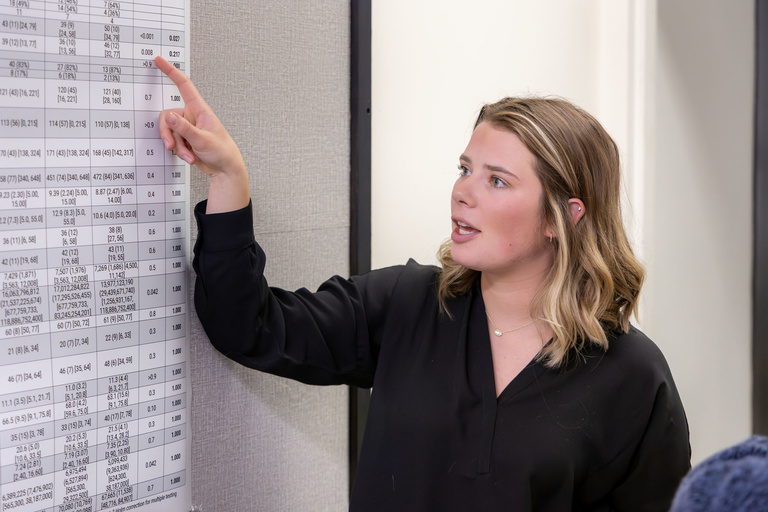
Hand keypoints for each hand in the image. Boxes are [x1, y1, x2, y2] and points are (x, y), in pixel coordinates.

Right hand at [155, 56, 248, 212]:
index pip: (184, 85)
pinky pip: (174, 141)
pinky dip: (180, 151)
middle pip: (168, 116)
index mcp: (200, 110)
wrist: (225, 170)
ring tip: (190, 156)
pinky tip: (191, 157)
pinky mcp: (186, 139)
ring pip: (170, 131)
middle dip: (169, 133)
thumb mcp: (202, 140)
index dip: (171, 71)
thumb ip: (183, 128)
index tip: (159, 60)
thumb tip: (168, 116)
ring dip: (178, 146)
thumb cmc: (222, 152)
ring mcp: (188, 128)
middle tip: (172, 146)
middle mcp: (192, 116)